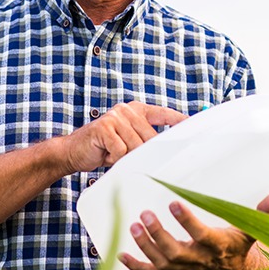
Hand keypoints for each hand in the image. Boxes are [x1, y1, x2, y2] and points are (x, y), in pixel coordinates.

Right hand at [58, 102, 186, 172]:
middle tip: (130, 159)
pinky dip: (114, 158)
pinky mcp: (104, 127)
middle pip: (150, 137)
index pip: (163, 113)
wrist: (72, 152)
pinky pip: (121, 150)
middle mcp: (126, 110)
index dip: (179, 120)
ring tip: (113, 155)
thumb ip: (144, 140)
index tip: (196, 125)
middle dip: (144, 153)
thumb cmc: (103, 149)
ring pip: (135, 146)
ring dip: (126, 157)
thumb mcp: (127, 142)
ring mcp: (115, 117)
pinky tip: (104, 154)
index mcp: (135, 110)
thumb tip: (166, 150)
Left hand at [121, 194, 268, 269]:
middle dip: (159, 234)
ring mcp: (184, 268)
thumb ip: (259, 215)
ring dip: (145, 245)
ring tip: (133, 224)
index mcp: (217, 247)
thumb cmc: (239, 249)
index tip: (173, 203)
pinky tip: (120, 252)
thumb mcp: (250, 233)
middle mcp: (198, 260)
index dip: (187, 221)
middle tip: (145, 214)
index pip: (201, 235)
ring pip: (161, 261)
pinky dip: (136, 264)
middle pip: (176, 251)